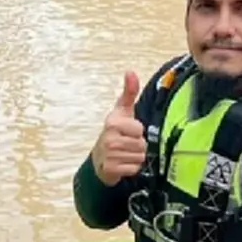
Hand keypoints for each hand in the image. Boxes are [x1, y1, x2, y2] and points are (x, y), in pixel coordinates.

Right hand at [92, 71, 145, 186]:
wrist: (99, 159)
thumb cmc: (114, 132)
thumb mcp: (122, 111)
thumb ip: (129, 92)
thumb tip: (131, 72)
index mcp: (112, 122)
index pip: (140, 129)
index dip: (137, 131)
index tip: (128, 131)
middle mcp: (109, 138)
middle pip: (141, 144)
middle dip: (138, 146)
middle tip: (127, 143)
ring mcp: (109, 154)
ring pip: (139, 157)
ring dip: (135, 157)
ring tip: (125, 153)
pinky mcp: (111, 169)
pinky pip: (134, 168)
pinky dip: (131, 168)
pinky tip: (123, 163)